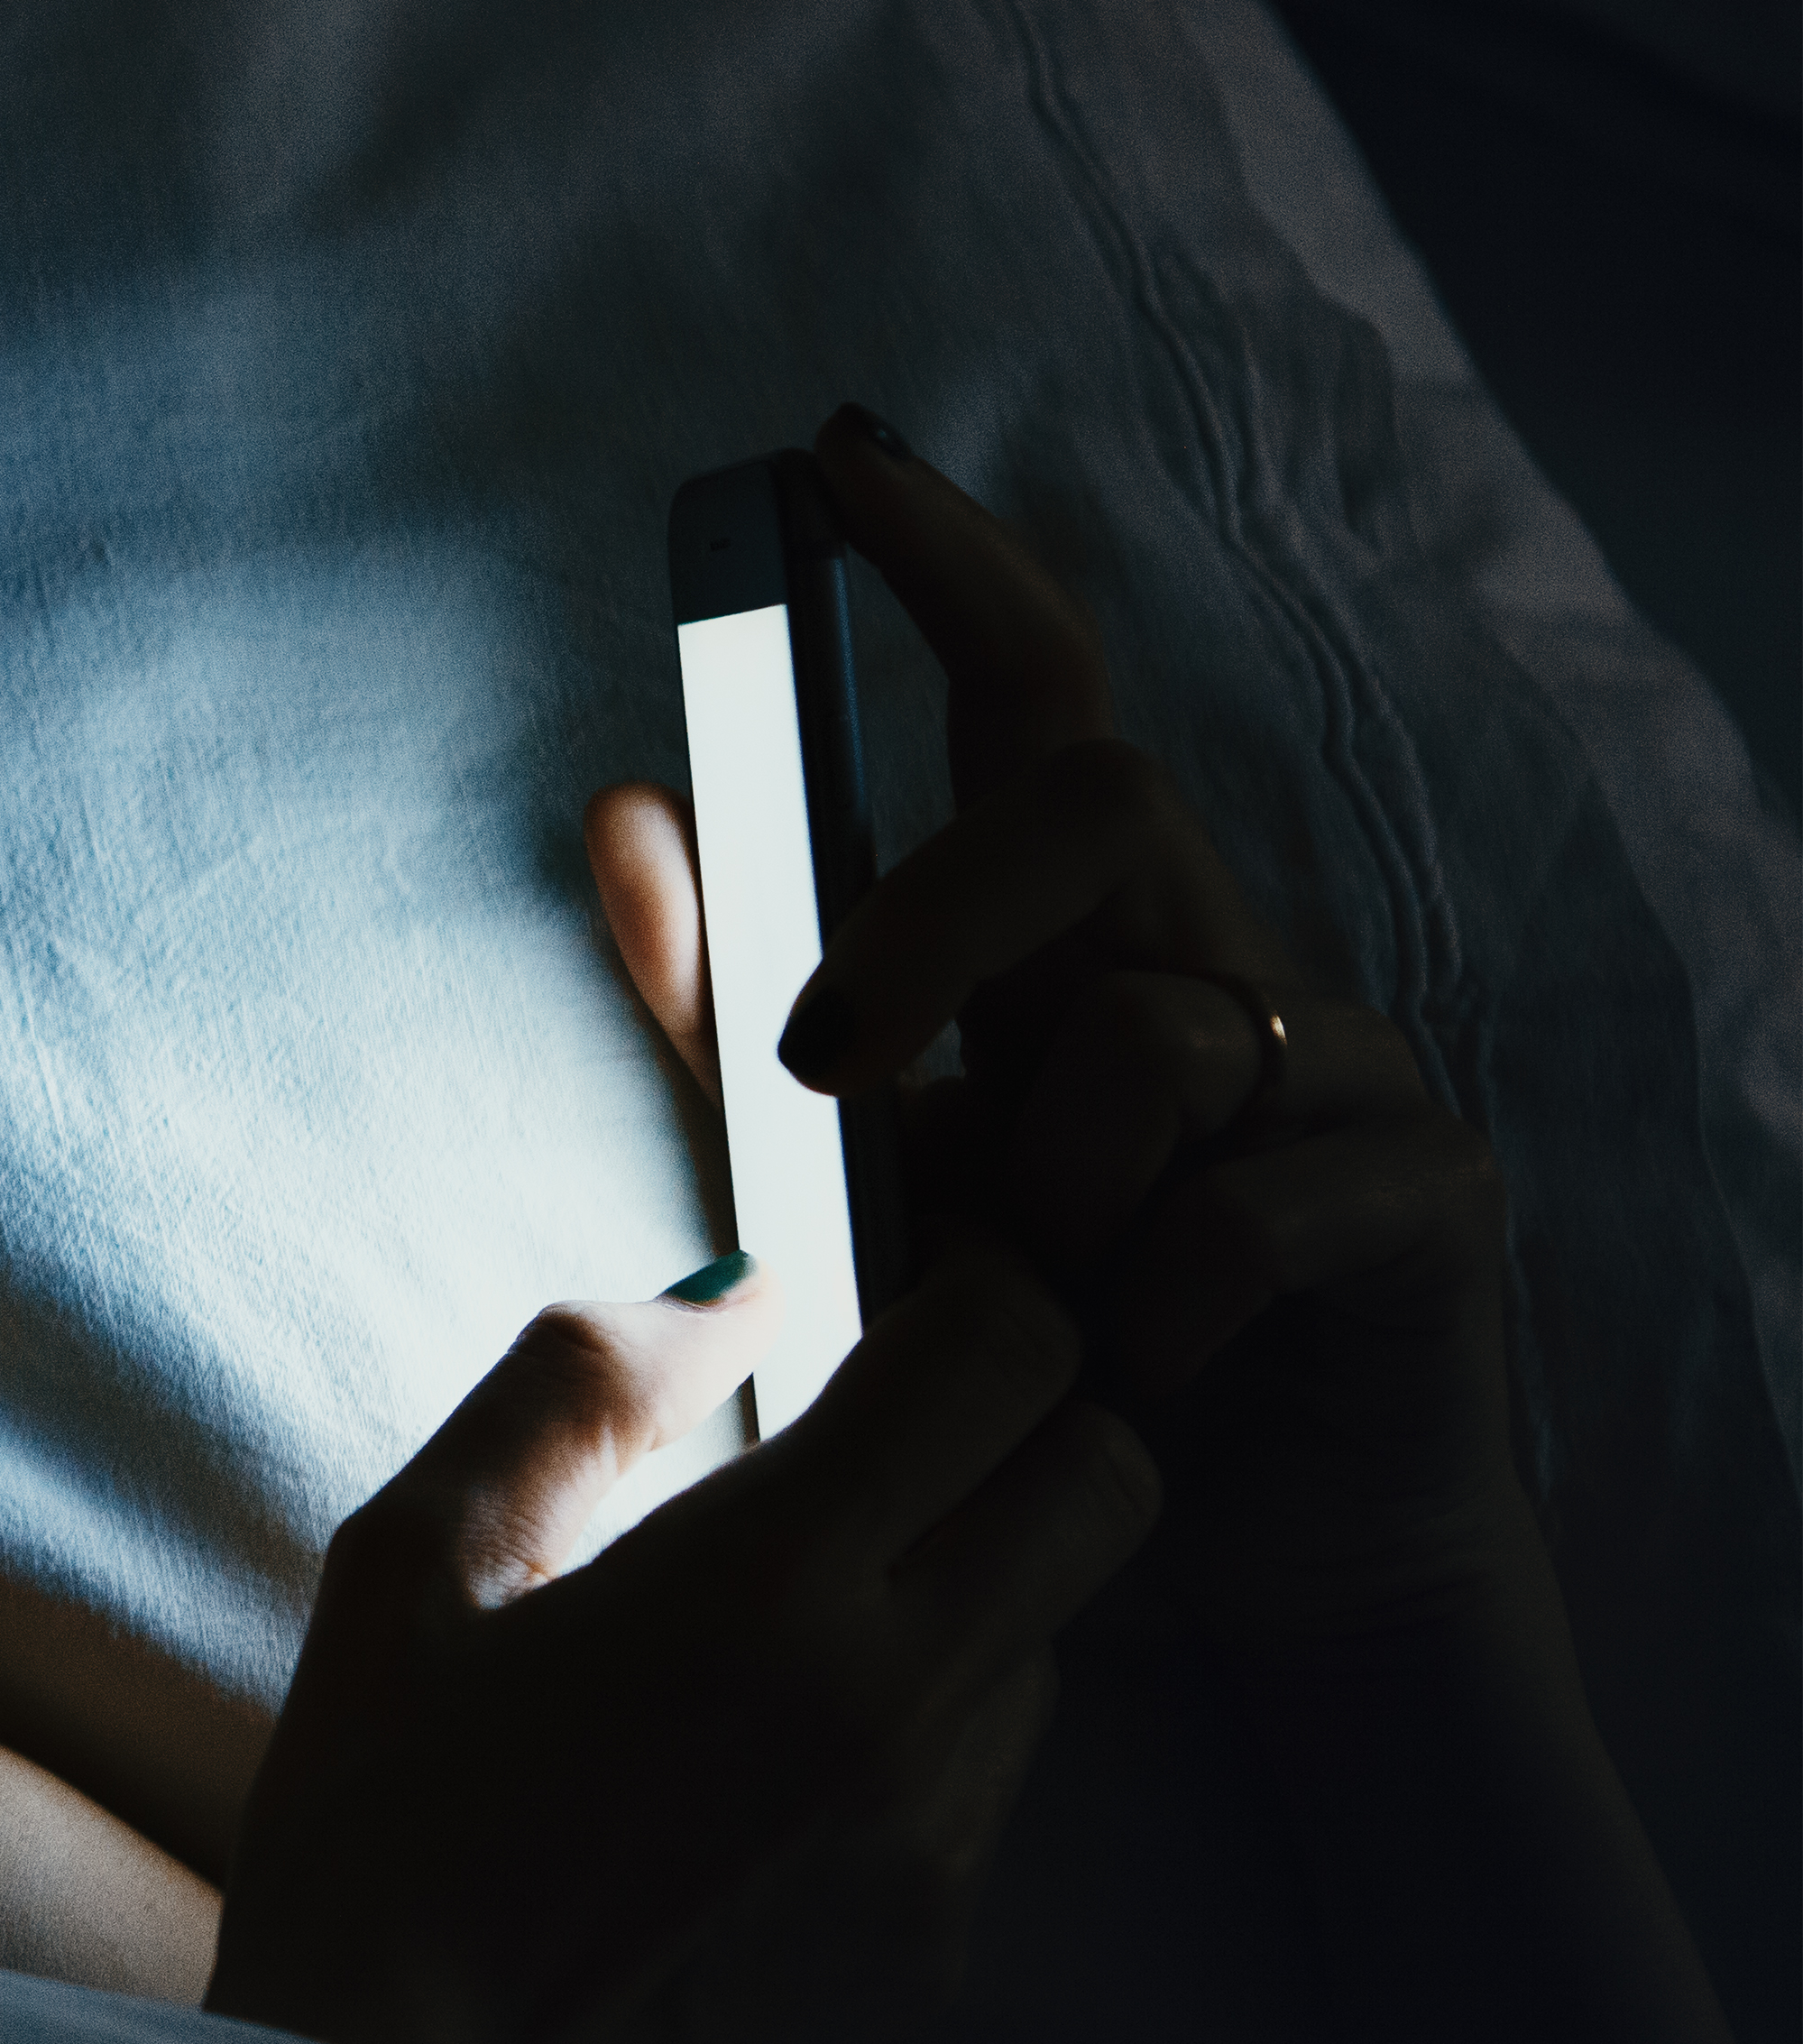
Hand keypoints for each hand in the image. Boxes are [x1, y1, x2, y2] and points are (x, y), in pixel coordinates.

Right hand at [206, 1248, 1156, 2043]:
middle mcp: (898, 1698)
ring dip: (975, 1580)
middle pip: (1108, 1475)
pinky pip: (997, 1774)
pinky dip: (927, 1724)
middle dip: (1023, 1423)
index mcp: (768, 1579)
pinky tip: (771, 1771)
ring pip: (1063, 1628)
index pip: (1009, 1350)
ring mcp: (940, 1835)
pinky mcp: (938, 1947)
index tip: (883, 1306)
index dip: (970, 1291)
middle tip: (879, 1440)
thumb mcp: (411, 1569)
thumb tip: (732, 1286)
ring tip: (794, 1625)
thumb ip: (575, 1392)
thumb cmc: (377, 1835)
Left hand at [589, 408, 1533, 1650]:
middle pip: (1088, 795)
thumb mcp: (841, 1184)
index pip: (1029, 694)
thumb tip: (619, 807)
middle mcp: (1215, 956)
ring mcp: (1339, 1065)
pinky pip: (1247, 1205)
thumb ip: (730, 1011)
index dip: (948, 563)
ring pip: (1150, 1030)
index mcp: (1077, 939)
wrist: (1228, 1585)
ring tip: (1038, 1327)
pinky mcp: (1424, 1194)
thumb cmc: (1030, 1375)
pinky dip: (1150, 1314)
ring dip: (1042, 1200)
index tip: (831, 458)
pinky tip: (1144, 1386)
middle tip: (824, 1073)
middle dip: (928, 915)